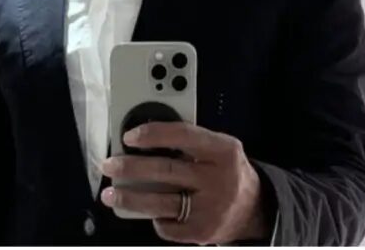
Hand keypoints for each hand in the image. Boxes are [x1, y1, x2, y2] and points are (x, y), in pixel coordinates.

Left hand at [99, 122, 271, 244]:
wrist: (254, 209)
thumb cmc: (228, 172)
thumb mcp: (219, 147)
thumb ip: (188, 140)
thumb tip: (143, 139)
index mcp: (223, 150)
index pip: (183, 136)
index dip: (152, 134)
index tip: (129, 137)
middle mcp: (218, 179)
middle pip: (166, 171)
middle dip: (131, 168)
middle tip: (110, 165)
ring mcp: (210, 208)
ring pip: (161, 202)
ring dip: (130, 198)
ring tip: (111, 194)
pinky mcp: (202, 231)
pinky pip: (167, 226)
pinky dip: (155, 218)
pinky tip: (148, 211)